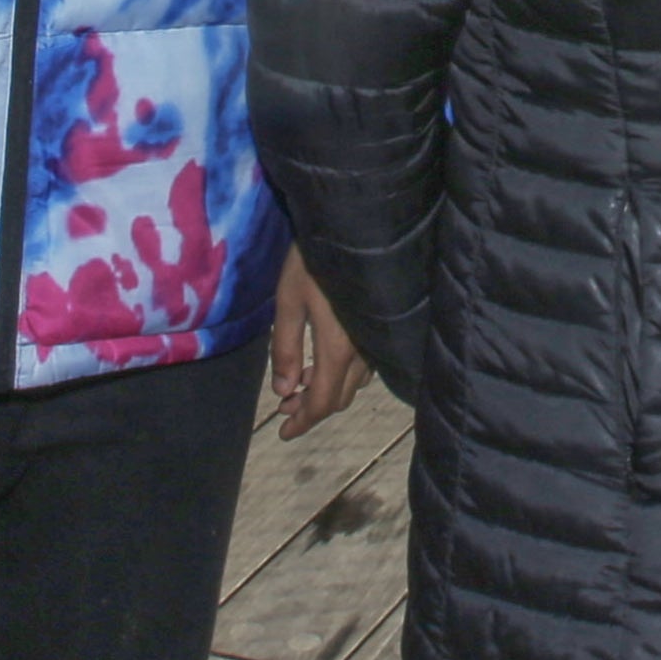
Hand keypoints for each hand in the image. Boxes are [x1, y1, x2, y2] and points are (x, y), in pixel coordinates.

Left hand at [271, 249, 367, 439]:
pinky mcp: (378, 326)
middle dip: (310, 409)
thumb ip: (284, 349)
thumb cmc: (314, 261)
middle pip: (339, 397)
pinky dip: (340, 376)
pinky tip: (323, 363)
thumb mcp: (288, 302)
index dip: (302, 422)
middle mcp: (362, 350)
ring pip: (352, 383)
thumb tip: (283, 390)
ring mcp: (373, 339)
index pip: (321, 401)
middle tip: (284, 408)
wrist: (354, 226)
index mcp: (337, 348)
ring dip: (325, 392)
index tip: (282, 433)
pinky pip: (363, 366)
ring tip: (297, 386)